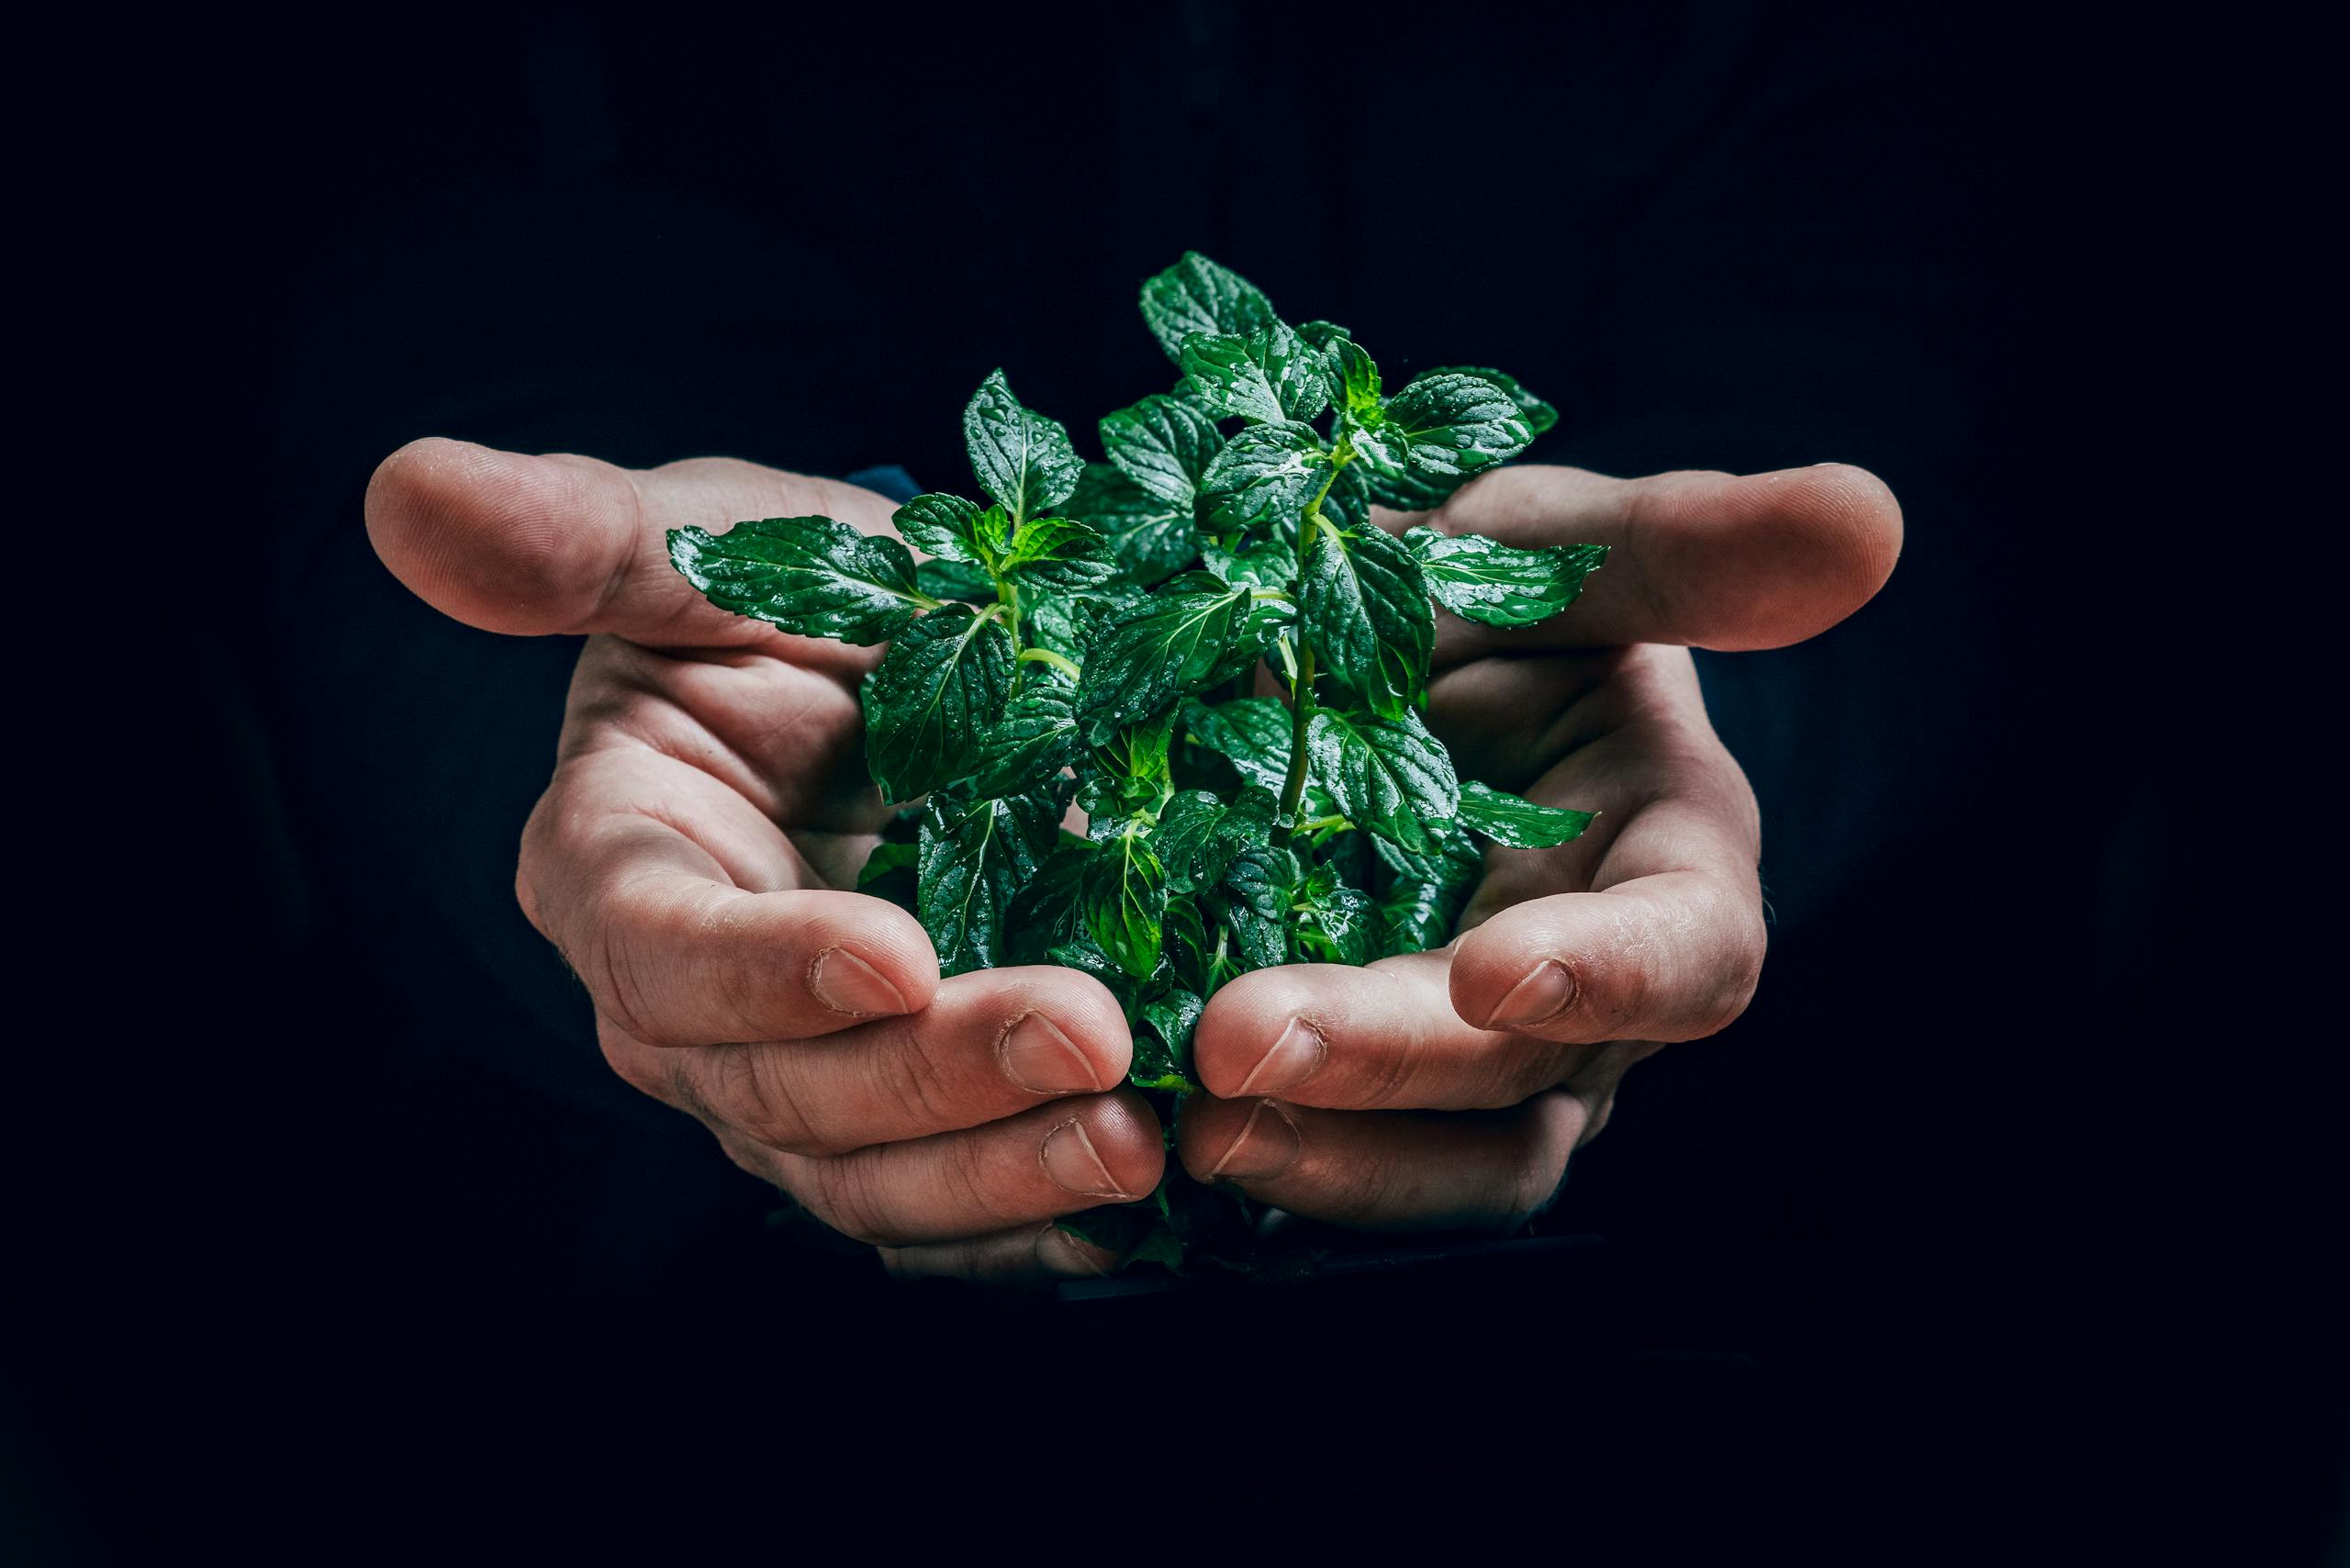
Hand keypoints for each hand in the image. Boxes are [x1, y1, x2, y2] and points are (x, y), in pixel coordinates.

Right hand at [366, 439, 1160, 1281]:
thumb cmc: (790, 587)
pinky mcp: (894, 1117)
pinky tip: (1130, 1204)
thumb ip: (582, 535)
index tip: (896, 952)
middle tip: (1088, 1039)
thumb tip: (407, 492)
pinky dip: (1033, 1215)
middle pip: (782, 1088)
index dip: (765, 968)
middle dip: (934, 1077)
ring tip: (1135, 1137)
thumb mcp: (708, 540)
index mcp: (613, 868)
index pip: (661, 951)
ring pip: (867, 1172)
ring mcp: (793, 1073)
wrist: (902, 653)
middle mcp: (688, 1004)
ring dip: (1000, 1169)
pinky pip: (947, 1201)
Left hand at [1176, 463, 1902, 1232]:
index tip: (1494, 971)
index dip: (1606, 978)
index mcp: (1666, 866)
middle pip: (1522, 1085)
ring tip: (1179, 1117)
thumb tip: (1868, 516)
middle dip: (1386, 1071)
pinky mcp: (1348, 1081)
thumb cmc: (1484, 590)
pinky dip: (1240, 1139)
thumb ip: (1686, 549)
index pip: (1687, 956)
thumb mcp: (1558, 546)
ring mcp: (1463, 1058)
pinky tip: (1129, 1113)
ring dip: (1315, 1156)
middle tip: (1234, 1043)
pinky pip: (1314, 1147)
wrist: (1350, 641)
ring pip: (1429, 1162)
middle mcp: (1578, 994)